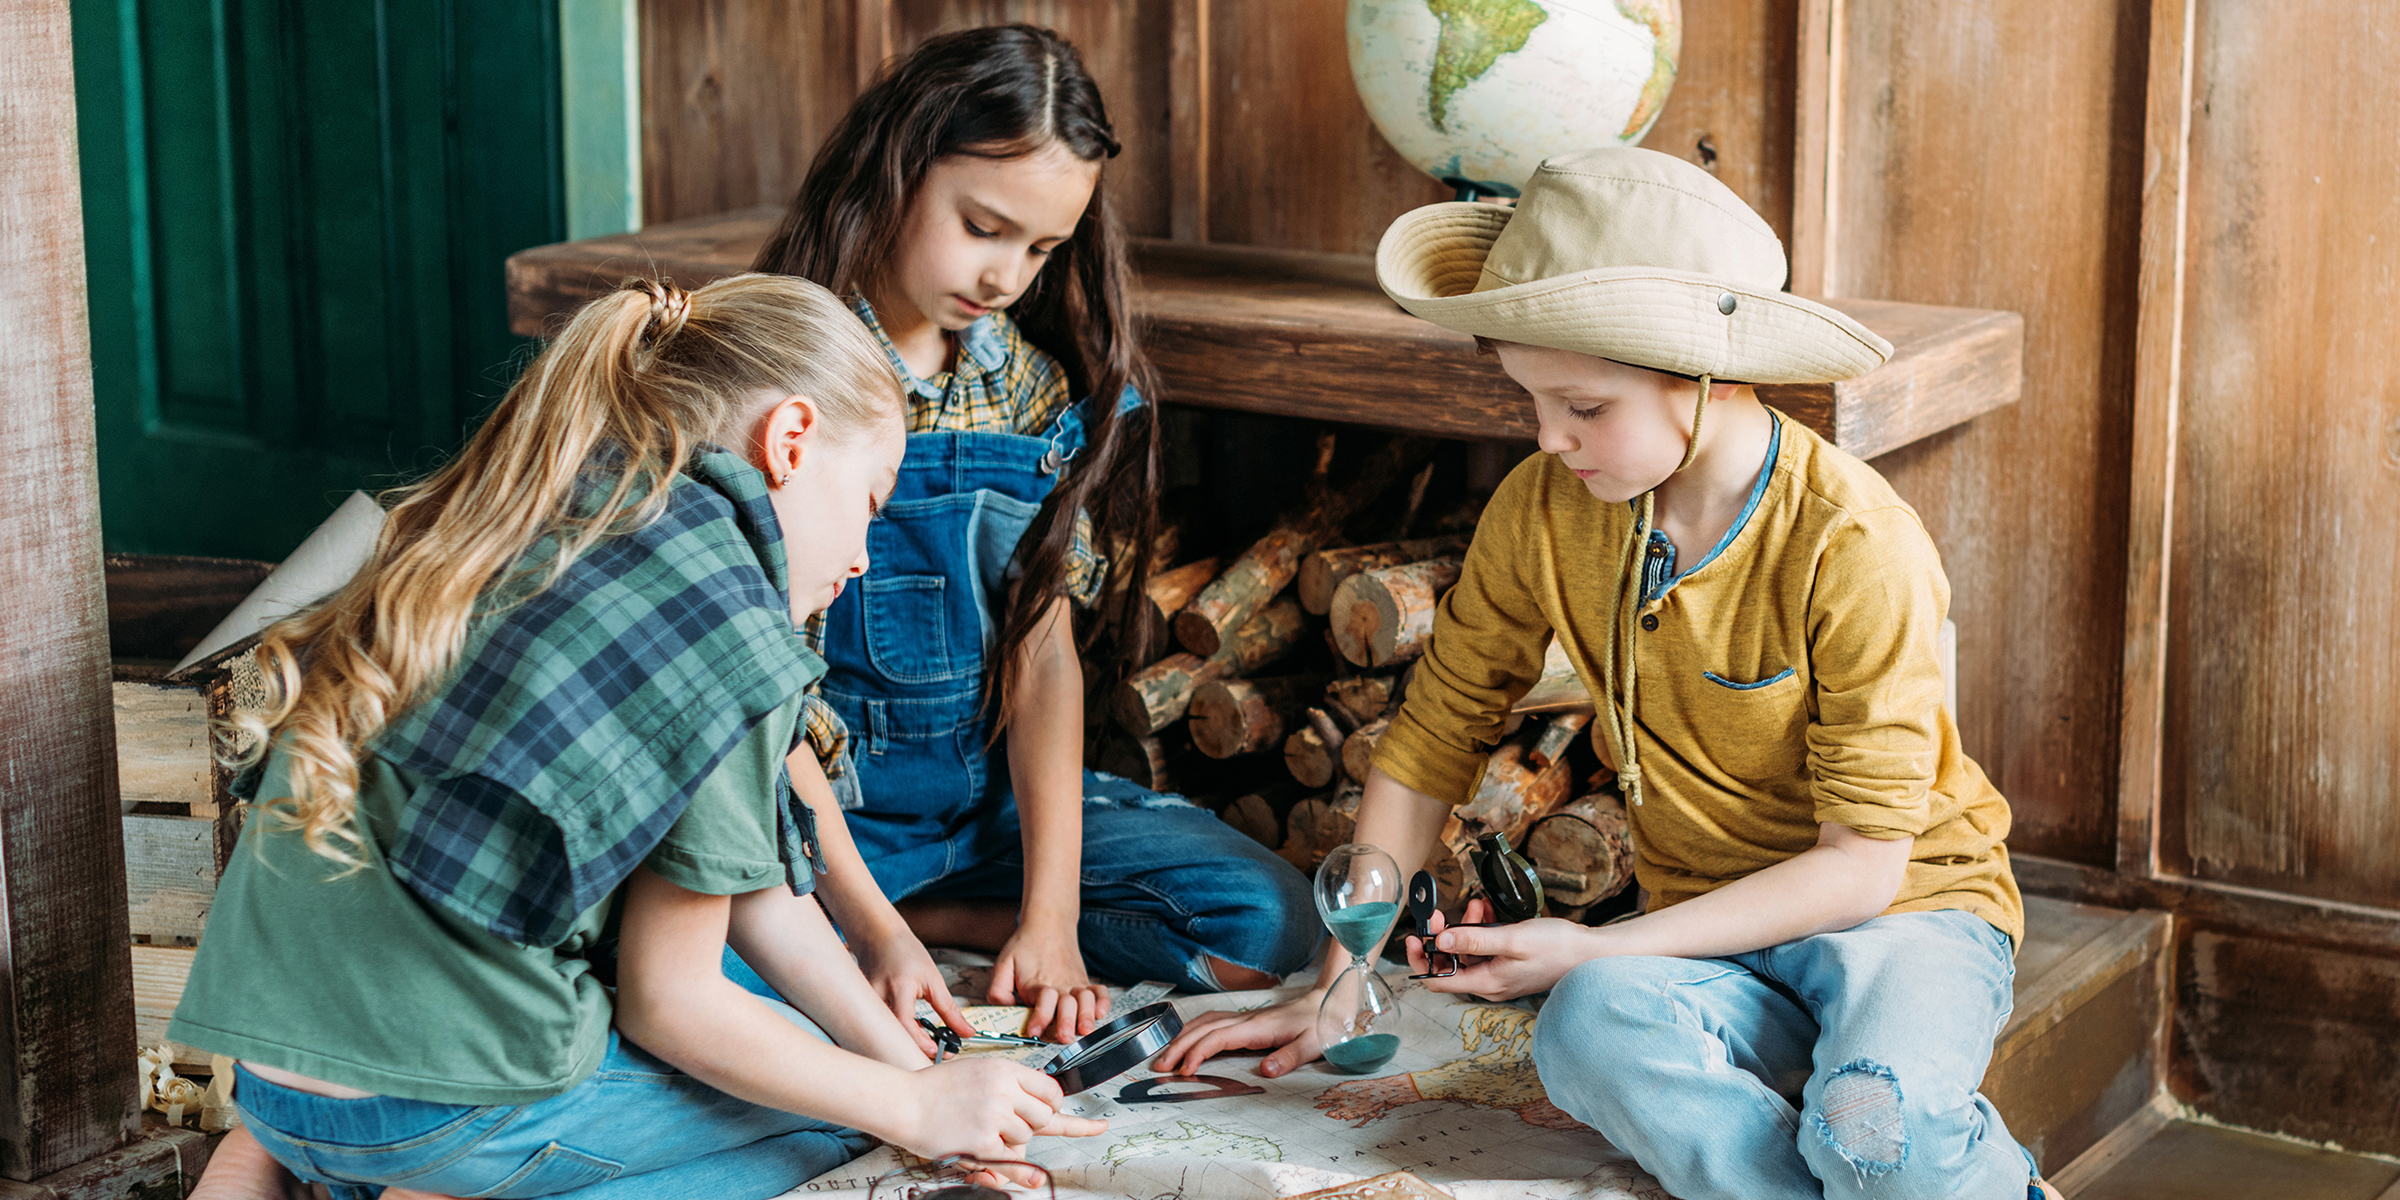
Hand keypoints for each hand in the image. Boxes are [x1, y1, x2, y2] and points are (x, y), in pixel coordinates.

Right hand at [853, 922, 974, 1059]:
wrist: (880, 937)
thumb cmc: (904, 952)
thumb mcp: (933, 978)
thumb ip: (949, 1008)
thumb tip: (965, 1032)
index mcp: (899, 987)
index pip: (905, 1023)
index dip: (920, 1042)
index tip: (937, 1051)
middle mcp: (878, 996)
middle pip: (893, 1035)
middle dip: (914, 1050)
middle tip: (935, 1054)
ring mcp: (868, 1003)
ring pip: (885, 1035)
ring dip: (905, 1044)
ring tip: (925, 1044)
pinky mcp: (864, 1008)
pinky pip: (879, 1029)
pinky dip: (896, 1036)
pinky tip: (909, 1036)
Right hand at [893, 1059, 1105, 1162]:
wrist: (904, 1102)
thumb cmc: (935, 1088)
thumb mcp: (977, 1070)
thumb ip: (1008, 1084)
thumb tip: (1038, 1099)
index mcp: (1004, 1070)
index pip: (1050, 1089)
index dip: (1053, 1103)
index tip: (1053, 1110)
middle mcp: (1003, 1091)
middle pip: (1043, 1117)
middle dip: (1033, 1125)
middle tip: (1011, 1124)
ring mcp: (995, 1117)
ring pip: (1026, 1139)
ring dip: (1011, 1141)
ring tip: (983, 1131)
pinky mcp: (983, 1142)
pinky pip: (1012, 1160)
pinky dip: (1018, 1170)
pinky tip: (1027, 1174)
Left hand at [989, 920, 1107, 1042]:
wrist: (1048, 922)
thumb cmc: (1026, 945)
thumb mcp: (1004, 963)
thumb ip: (999, 989)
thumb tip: (1004, 1008)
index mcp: (1038, 983)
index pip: (1042, 1001)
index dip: (1038, 1018)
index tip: (1033, 1031)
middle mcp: (1060, 984)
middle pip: (1067, 1004)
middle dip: (1067, 1022)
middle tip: (1065, 1037)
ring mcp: (1074, 983)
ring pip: (1086, 1000)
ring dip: (1087, 1015)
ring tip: (1085, 1029)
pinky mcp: (1084, 981)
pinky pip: (1100, 992)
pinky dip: (1103, 1002)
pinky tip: (1100, 1013)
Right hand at [1148, 991, 1323, 1078]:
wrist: (1328, 1002)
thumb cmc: (1320, 1025)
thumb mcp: (1311, 1045)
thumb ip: (1288, 1058)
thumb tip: (1264, 1070)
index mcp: (1257, 1027)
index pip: (1218, 1038)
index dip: (1198, 1053)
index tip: (1185, 1070)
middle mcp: (1246, 1020)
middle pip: (1202, 1029)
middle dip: (1177, 1046)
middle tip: (1158, 1066)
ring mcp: (1244, 1018)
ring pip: (1204, 1022)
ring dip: (1181, 1037)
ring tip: (1164, 1054)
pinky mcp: (1246, 1020)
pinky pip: (1212, 1021)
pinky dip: (1193, 1029)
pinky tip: (1186, 1037)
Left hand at [1406, 899, 1596, 1000]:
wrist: (1589, 953)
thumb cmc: (1557, 948)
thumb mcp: (1512, 939)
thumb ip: (1475, 939)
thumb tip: (1440, 940)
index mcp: (1487, 983)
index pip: (1437, 981)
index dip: (1420, 959)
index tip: (1415, 936)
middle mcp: (1490, 984)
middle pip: (1451, 963)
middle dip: (1445, 935)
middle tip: (1443, 912)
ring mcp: (1499, 975)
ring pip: (1468, 951)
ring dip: (1467, 927)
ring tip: (1478, 906)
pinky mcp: (1509, 965)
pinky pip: (1485, 948)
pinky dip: (1483, 929)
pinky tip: (1489, 912)